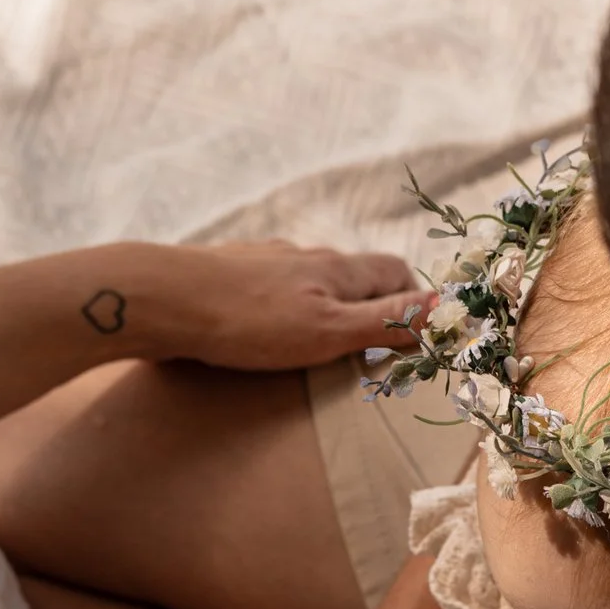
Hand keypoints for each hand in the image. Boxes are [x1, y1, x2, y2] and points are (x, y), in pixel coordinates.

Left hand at [135, 241, 430, 370]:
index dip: (411, 301)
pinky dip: (281, 314)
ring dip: (322, 312)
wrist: (161, 298)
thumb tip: (448, 310)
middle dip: (367, 310)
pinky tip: (262, 338)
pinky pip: (270, 292)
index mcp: (337, 268)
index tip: (410, 337)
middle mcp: (304, 256)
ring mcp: (264, 262)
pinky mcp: (228, 275)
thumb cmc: (248, 322)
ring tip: (315, 350)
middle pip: (354, 277)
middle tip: (365, 352)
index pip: (395, 272)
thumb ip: (386, 321)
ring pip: (309, 284)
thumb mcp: (328, 330)